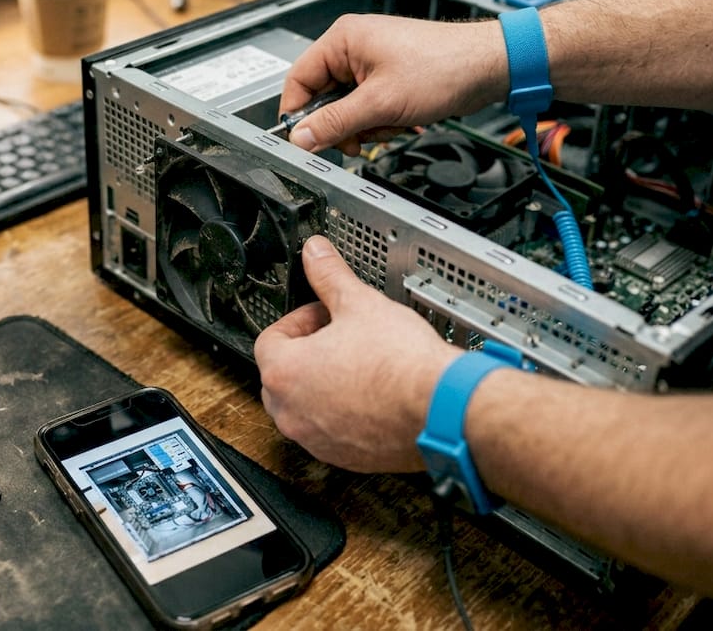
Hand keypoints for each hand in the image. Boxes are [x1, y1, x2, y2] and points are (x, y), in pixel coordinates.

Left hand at [254, 236, 461, 472]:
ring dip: (323, 385)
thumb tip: (316, 254)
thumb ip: (329, 276)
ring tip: (359, 364)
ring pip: (305, 406)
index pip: (270, 339)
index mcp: (284, 373)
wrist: (443, 407)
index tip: (324, 314)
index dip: (298, 320)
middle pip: (283, 375)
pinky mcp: (345, 458)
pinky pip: (332, 431)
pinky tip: (374, 394)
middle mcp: (292, 413)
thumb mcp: (360, 303)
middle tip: (339, 337)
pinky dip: (344, 413)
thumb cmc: (401, 363)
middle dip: (307, 353)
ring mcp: (317, 440)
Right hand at [281, 14, 507, 156]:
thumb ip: (335, 123)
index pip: (298, 80)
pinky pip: (367, 107)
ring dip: (366, 125)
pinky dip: (380, 121)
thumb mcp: (380, 104)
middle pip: (323, 98)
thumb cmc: (445, 67)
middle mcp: (353, 47)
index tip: (305, 141)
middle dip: (342, 124)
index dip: (298, 114)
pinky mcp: (387, 77)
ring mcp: (371, 62)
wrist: (488, 67)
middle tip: (358, 140)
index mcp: (342, 40)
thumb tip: (301, 138)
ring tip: (391, 123)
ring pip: (346, 108)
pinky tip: (400, 121)